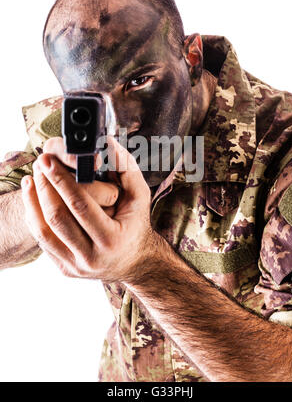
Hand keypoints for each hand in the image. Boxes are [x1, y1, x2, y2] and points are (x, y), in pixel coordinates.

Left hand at [21, 136, 154, 282]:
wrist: (134, 261)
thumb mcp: (140, 195)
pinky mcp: (65, 268)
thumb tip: (107, 142)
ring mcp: (76, 265)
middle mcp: (92, 257)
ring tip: (32, 178)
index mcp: (112, 239)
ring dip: (33, 201)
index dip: (61, 180)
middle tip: (39, 163)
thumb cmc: (135, 223)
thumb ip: (125, 167)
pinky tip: (33, 198)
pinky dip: (34, 216)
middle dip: (44, 186)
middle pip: (57, 218)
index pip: (80, 205)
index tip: (48, 160)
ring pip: (43, 231)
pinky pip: (42, 240)